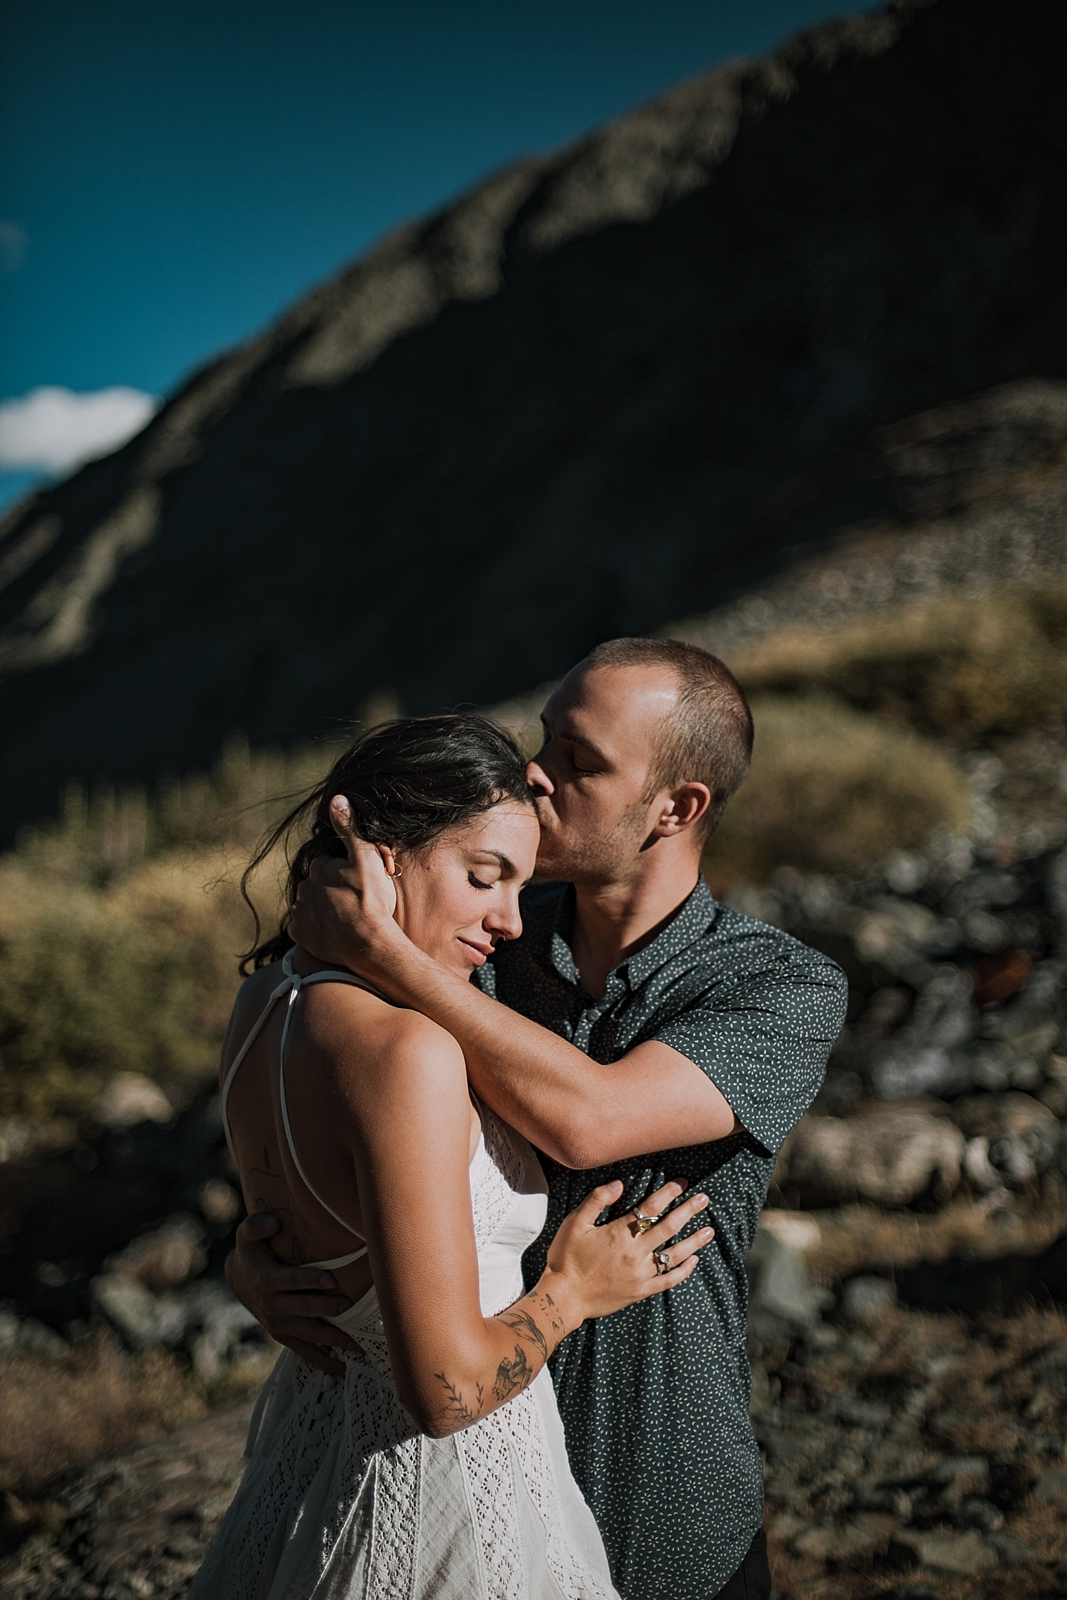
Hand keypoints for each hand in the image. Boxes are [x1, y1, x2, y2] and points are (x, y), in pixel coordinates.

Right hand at [225, 1212, 363, 1375]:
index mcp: (267, 1280)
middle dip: (327, 1308)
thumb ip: (256, 1225)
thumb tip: (273, 1222)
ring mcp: (278, 1324)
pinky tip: (343, 1367)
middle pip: (303, 1308)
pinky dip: (322, 1360)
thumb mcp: (247, 1235)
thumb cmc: (252, 1252)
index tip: (332, 1279)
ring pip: (308, 1333)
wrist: (239, 1280)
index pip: (291, 1280)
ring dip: (332, 1338)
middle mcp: (272, 1305)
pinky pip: (304, 1350)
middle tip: (351, 1307)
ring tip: (357, 1344)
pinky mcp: (283, 1335)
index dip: (310, 1279)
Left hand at [288, 796, 399, 970]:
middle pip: (318, 884)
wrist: (369, 943)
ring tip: (346, 918)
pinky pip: (304, 927)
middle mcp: (304, 887)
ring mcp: (301, 912)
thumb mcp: (365, 857)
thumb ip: (349, 828)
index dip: (345, 871)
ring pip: (310, 905)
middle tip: (355, 901)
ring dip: (322, 908)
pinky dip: (315, 928)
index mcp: (318, 867)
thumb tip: (336, 799)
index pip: (329, 864)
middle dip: (332, 889)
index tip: (360, 882)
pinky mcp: (300, 935)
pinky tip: (332, 932)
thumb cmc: (372, 899)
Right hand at [543, 1179, 712, 1325]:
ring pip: (674, 1254)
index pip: (650, 1207)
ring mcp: (640, 1274)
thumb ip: (596, 1200)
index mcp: (620, 1233)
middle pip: (668, 1227)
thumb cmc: (566, 1258)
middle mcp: (635, 1252)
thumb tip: (619, 1184)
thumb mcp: (574, 1223)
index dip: (668, 1192)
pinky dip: (683, 1271)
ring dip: (694, 1241)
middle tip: (705, 1199)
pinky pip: (668, 1280)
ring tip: (710, 1230)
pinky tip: (694, 1261)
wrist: (563, 1298)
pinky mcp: (641, 1291)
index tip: (682, 1183)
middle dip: (688, 1211)